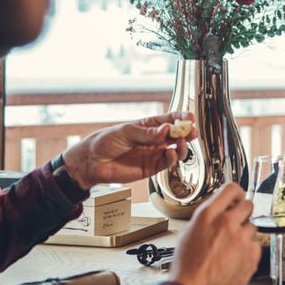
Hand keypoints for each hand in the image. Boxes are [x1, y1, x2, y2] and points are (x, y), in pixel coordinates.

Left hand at [61, 111, 196, 189]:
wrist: (92, 162)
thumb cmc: (105, 142)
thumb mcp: (126, 132)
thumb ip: (147, 133)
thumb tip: (166, 129)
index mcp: (149, 126)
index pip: (170, 119)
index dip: (182, 118)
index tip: (190, 118)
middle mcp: (155, 139)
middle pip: (178, 134)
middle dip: (188, 132)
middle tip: (191, 132)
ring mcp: (155, 153)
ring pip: (177, 149)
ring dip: (183, 146)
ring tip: (181, 144)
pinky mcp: (152, 167)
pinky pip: (168, 163)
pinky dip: (173, 159)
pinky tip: (170, 154)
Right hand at [170, 183, 260, 284]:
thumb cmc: (186, 268)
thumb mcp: (188, 233)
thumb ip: (206, 218)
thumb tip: (217, 211)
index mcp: (208, 215)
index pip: (231, 188)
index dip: (236, 193)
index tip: (237, 197)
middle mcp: (226, 223)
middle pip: (247, 205)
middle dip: (242, 213)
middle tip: (236, 223)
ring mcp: (241, 238)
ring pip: (252, 226)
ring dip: (244, 234)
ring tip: (231, 248)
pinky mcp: (251, 254)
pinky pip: (256, 245)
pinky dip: (248, 251)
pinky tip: (236, 259)